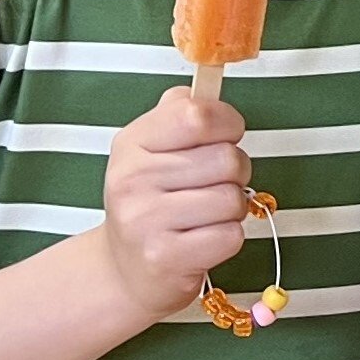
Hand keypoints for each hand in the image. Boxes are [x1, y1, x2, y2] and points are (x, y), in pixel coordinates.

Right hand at [99, 85, 252, 318]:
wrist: (123, 270)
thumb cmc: (149, 203)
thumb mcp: (150, 149)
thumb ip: (177, 113)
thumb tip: (206, 89)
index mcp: (132, 143)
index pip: (197, 115)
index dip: (227, 122)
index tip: (227, 134)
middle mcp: (133, 179)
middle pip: (226, 158)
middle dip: (236, 171)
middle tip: (215, 184)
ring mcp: (146, 221)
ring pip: (232, 199)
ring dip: (233, 208)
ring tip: (207, 214)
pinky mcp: (165, 257)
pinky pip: (230, 236)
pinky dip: (228, 238)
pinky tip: (203, 239)